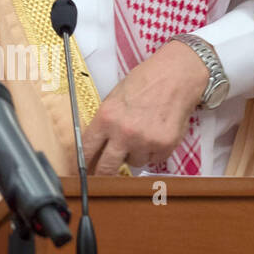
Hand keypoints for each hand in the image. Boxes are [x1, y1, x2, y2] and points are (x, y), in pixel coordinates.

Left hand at [81, 41, 210, 173]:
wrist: (174, 76)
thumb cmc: (143, 82)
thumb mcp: (113, 98)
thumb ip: (105, 122)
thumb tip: (97, 145)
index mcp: (105, 118)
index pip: (87, 149)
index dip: (82, 163)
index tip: (79, 171)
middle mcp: (123, 133)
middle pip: (106, 167)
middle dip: (103, 174)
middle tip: (101, 177)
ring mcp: (145, 141)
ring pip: (133, 163)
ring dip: (134, 155)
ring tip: (140, 135)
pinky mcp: (165, 146)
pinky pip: (154, 160)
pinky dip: (153, 152)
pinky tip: (155, 134)